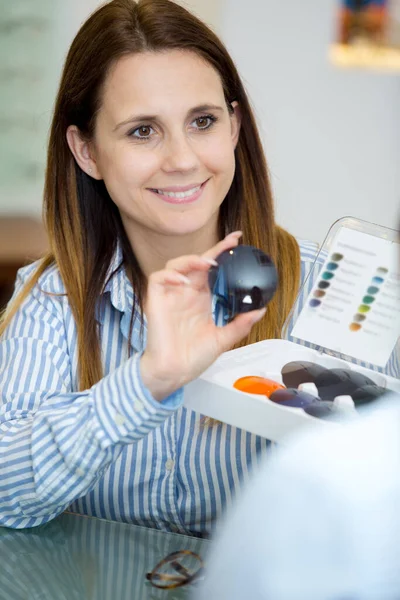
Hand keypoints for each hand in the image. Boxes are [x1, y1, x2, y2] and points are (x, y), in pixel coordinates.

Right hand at [140, 232, 266, 400]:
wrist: (175, 372)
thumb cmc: (193, 357)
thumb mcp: (223, 339)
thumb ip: (240, 324)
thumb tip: (259, 310)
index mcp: (201, 298)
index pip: (211, 270)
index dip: (222, 253)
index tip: (237, 241)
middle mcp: (186, 293)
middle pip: (196, 262)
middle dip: (213, 250)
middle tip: (230, 244)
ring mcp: (170, 296)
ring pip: (175, 265)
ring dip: (191, 260)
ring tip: (207, 264)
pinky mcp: (156, 301)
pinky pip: (157, 279)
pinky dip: (169, 275)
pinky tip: (182, 281)